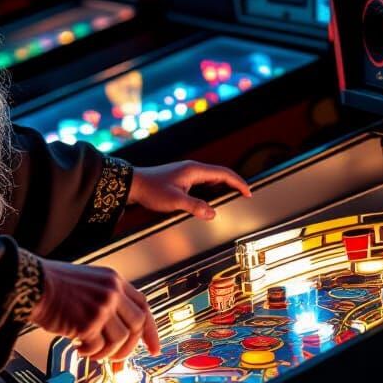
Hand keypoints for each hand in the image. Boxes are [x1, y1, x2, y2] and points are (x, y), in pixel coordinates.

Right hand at [30, 259, 160, 360]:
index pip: (143, 305)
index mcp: (113, 280)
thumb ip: (108, 303)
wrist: (33, 283)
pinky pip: (99, 348)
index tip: (153, 348)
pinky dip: (89, 353)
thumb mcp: (89, 283)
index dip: (150, 330)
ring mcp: (101, 307)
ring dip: (106, 352)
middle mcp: (112, 291)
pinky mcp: (88, 323)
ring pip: (120, 340)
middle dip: (129, 347)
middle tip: (117, 360)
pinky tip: (77, 346)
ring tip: (90, 349)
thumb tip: (120, 339)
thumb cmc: (54, 286)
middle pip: (136, 325)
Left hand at [127, 160, 250, 220]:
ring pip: (211, 178)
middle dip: (234, 184)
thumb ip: (195, 206)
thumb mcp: (175, 200)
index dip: (238, 183)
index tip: (248, 192)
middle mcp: (192, 169)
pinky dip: (212, 188)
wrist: (134, 183)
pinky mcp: (181, 178)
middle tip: (244, 195)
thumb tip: (212, 213)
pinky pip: (202, 182)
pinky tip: (210, 198)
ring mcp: (186, 173)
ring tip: (232, 196)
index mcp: (194, 170)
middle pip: (220, 174)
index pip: (224, 173)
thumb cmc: (152, 189)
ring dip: (223, 186)